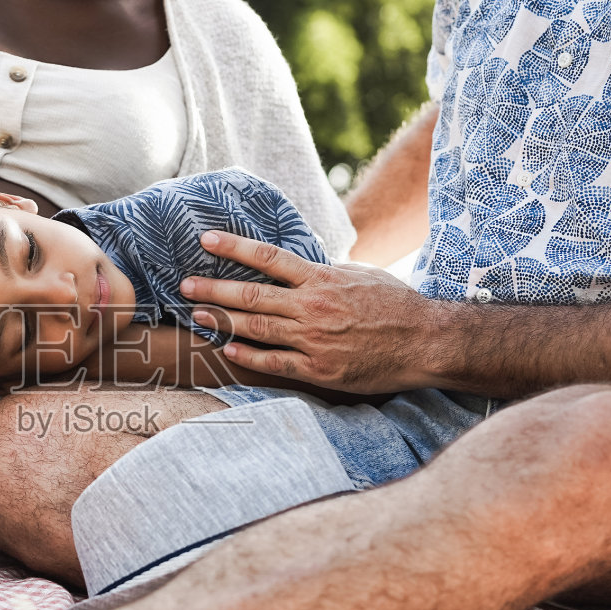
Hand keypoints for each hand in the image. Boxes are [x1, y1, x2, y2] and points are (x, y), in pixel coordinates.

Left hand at [179, 230, 436, 392]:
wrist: (425, 341)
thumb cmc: (394, 304)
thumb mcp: (357, 275)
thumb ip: (322, 273)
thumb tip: (295, 266)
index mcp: (321, 278)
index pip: (268, 257)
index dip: (234, 247)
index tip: (205, 239)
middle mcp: (312, 306)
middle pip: (251, 294)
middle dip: (214, 288)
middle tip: (184, 284)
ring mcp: (313, 339)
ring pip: (257, 327)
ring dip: (222, 320)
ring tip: (196, 313)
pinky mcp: (318, 369)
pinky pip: (274, 362)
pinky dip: (248, 355)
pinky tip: (228, 349)